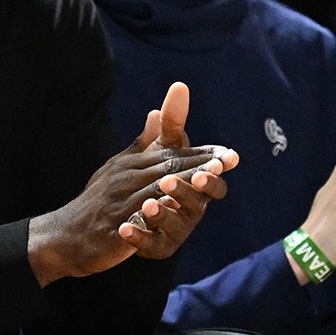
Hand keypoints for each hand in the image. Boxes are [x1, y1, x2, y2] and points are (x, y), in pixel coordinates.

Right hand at [27, 82, 237, 285]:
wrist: (64, 235)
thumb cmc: (96, 201)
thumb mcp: (118, 167)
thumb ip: (143, 144)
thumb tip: (156, 111)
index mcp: (129, 164)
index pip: (170, 155)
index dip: (200, 155)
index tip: (229, 155)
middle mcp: (124, 179)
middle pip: (166, 170)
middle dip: (197, 166)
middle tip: (224, 163)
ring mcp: (118, 204)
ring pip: (154, 192)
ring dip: (181, 186)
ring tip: (205, 182)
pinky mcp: (113, 229)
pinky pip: (136, 222)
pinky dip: (153, 216)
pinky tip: (171, 214)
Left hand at [117, 82, 236, 257]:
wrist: (116, 215)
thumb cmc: (151, 176)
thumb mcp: (159, 148)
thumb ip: (171, 123)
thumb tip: (178, 87)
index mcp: (197, 185)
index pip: (213, 179)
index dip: (216, 170)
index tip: (219, 161)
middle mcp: (192, 209)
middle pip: (198, 202)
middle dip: (186, 190)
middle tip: (168, 181)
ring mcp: (176, 230)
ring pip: (176, 225)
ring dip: (163, 214)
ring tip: (147, 204)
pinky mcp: (156, 247)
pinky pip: (151, 244)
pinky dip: (140, 236)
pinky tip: (126, 227)